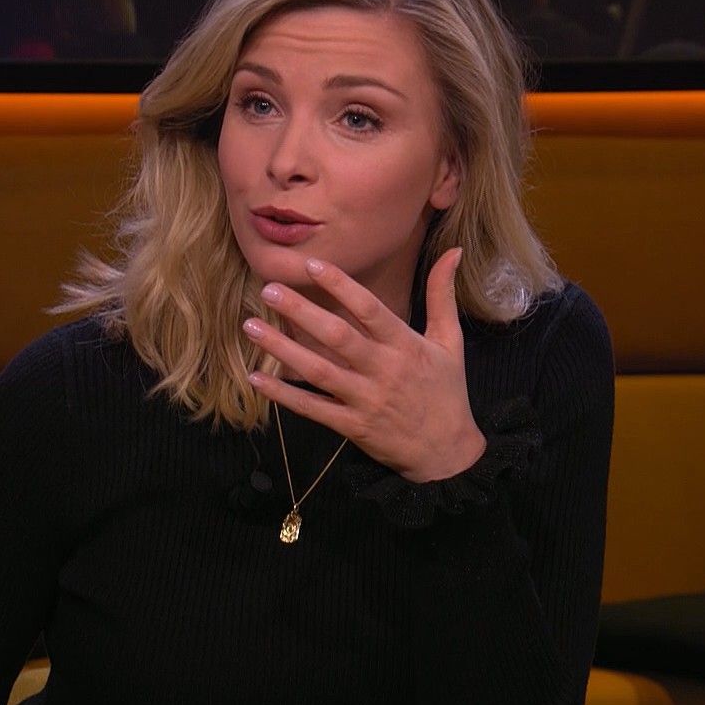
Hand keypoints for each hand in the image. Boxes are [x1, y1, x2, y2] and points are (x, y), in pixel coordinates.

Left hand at [244, 250, 485, 482]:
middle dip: (301, 312)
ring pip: (318, 371)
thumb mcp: (450, 341)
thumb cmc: (446, 391)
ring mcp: (366, 400)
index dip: (340, 285)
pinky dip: (284, 395)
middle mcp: (384, 370)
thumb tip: (453, 252)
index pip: (369, 309)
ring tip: (251, 327)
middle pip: (337, 337)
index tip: (311, 264)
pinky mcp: (352, 426)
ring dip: (282, 349)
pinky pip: (313, 408)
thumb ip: (442, 295)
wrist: (447, 452)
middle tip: (268, 290)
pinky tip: (256, 378)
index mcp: (405, 346)